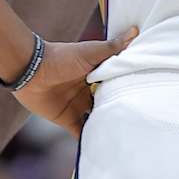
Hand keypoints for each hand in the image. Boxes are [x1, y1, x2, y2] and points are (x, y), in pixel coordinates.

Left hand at [11, 28, 137, 136]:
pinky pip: (81, 132)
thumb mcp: (90, 52)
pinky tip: (104, 147)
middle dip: (120, 110)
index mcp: (95, 74)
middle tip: (140, 120)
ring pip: (97, 119)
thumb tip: (135, 31)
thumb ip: (112, 47)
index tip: (147, 96)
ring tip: (127, 136)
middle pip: (108, 103)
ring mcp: (78, 106)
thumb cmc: (61, 57)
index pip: (116, 83)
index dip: (129, 89)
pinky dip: (90, 140)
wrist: (31, 71)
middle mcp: (88, 91)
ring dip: (107, 126)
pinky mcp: (67, 119)